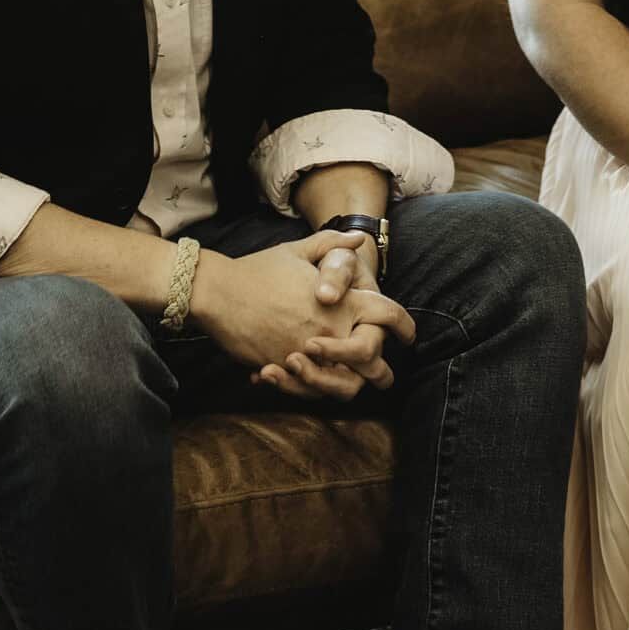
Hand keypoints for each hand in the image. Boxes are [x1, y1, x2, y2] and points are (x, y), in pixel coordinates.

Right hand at [191, 230, 413, 401]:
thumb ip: (333, 245)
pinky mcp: (285, 370)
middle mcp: (331, 331)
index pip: (388, 316)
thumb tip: (361, 239)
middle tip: (384, 373)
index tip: (409, 334)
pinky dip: (312, 388)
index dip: (404, 326)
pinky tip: (308, 379)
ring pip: (344, 385)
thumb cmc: (260, 269)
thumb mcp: (299, 250)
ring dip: (350, 385)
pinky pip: (308, 390)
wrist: (219, 293)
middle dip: (382, 370)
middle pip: (373, 361)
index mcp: (343, 302)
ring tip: (351, 383)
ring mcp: (308, 355)